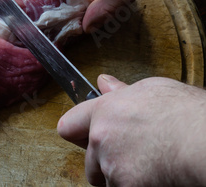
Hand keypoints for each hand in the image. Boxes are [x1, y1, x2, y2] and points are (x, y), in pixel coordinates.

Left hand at [57, 74, 205, 185]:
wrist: (204, 141)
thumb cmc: (187, 114)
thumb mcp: (153, 90)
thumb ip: (121, 92)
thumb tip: (103, 83)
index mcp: (105, 111)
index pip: (68, 126)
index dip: (77, 134)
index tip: (86, 138)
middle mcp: (101, 138)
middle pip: (88, 161)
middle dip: (104, 163)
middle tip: (131, 157)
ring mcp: (111, 165)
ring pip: (106, 180)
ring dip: (120, 178)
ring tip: (150, 165)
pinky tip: (157, 177)